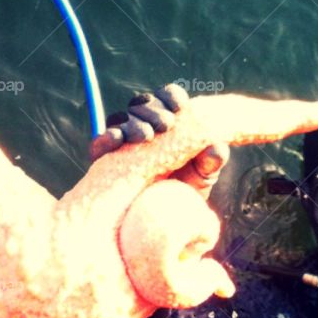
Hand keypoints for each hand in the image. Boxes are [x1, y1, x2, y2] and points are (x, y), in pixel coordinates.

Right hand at [89, 83, 229, 196]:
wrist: (164, 220)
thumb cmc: (186, 190)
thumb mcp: (204, 175)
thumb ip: (211, 161)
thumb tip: (217, 148)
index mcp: (167, 121)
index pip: (166, 97)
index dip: (171, 96)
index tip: (180, 106)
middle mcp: (143, 125)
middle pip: (141, 105)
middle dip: (153, 111)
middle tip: (166, 125)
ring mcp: (122, 141)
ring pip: (121, 119)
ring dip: (133, 123)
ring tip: (146, 136)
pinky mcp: (104, 159)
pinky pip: (99, 143)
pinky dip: (106, 138)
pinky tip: (116, 139)